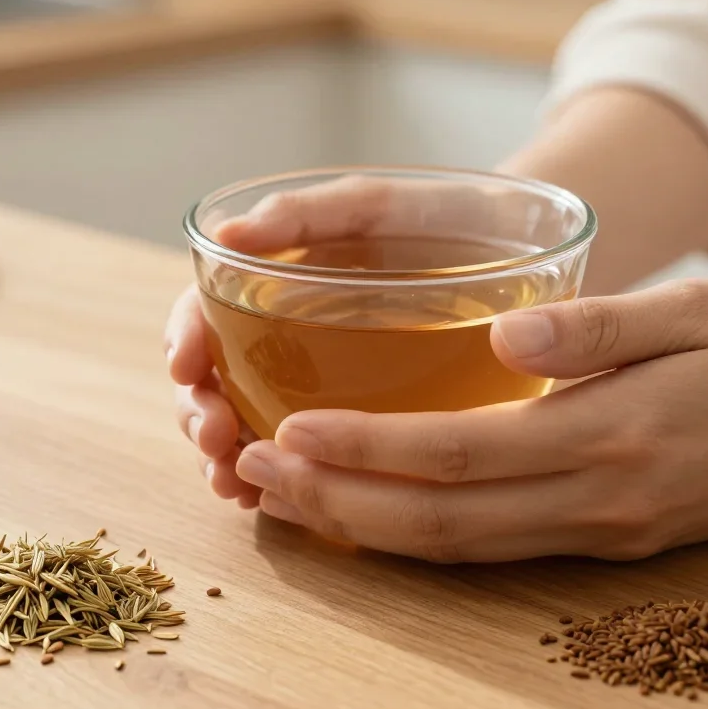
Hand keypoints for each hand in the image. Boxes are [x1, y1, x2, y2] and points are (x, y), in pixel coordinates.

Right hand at [167, 176, 513, 506]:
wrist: (523, 254)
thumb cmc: (445, 219)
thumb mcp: (379, 206)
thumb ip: (307, 214)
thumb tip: (227, 236)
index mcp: (277, 285)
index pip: (204, 313)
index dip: (185, 339)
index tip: (187, 366)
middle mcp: (287, 341)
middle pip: (215, 382)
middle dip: (201, 415)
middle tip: (216, 439)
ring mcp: (319, 388)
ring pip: (250, 428)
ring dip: (230, 459)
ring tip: (233, 483)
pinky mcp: (361, 429)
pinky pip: (309, 463)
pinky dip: (284, 484)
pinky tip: (276, 502)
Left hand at [233, 280, 707, 561]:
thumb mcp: (698, 308)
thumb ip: (598, 327)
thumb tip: (503, 340)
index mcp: (613, 435)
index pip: (458, 453)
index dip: (364, 449)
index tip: (287, 431)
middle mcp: (601, 500)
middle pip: (442, 521)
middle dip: (338, 504)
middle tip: (253, 473)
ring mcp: (608, 531)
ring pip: (463, 548)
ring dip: (369, 530)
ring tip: (290, 499)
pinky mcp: (617, 539)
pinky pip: (500, 550)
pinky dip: (426, 541)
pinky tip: (379, 518)